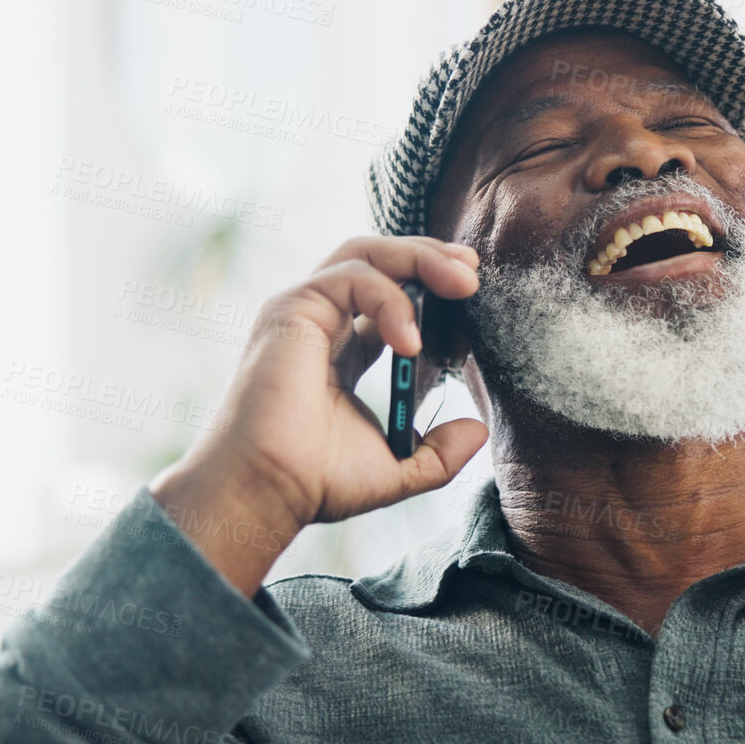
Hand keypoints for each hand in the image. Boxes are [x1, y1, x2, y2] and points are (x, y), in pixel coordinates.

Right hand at [148, 236, 488, 595]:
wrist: (266, 491)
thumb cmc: (315, 482)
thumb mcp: (398, 467)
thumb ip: (440, 451)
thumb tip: (477, 430)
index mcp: (342, 350)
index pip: (390, 296)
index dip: (432, 289)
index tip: (472, 301)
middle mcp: (321, 322)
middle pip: (380, 260)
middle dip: (432, 257)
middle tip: (474, 273)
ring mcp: (304, 310)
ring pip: (366, 252)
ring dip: (421, 259)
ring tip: (464, 285)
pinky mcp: (292, 309)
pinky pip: (353, 277)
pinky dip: (392, 299)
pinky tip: (412, 342)